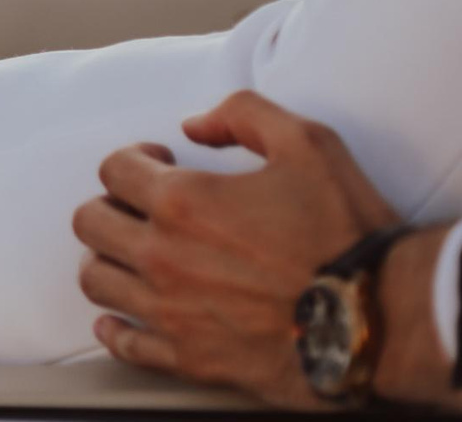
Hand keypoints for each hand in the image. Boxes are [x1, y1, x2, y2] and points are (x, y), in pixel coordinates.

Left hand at [72, 90, 398, 407]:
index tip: (158, 163)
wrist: (382, 317)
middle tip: (141, 208)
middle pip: (90, 222)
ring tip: (135, 255)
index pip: (113, 169)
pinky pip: (126, 345)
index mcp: (182, 202)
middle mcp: (163, 256)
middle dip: (111, 205)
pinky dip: (115, 329)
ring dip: (107, 261)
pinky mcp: (190, 357)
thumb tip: (196, 123)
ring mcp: (171, 310)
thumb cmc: (346, 232)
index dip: (133, 158)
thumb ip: (243, 114)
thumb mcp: (306, 143)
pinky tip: (122, 318)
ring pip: (96, 280)